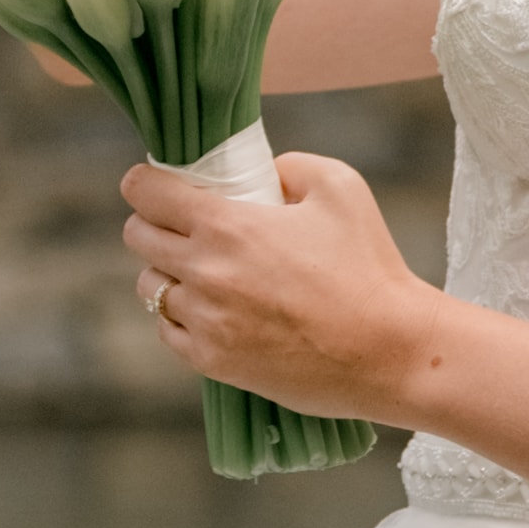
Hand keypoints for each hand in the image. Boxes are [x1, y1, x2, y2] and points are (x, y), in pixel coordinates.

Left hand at [120, 149, 430, 421]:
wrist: (390, 351)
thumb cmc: (370, 267)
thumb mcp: (340, 187)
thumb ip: (290, 165)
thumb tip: (262, 172)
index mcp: (226, 226)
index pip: (145, 192)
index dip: (145, 182)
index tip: (156, 185)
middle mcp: (204, 272)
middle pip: (138, 237)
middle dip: (154, 224)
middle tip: (183, 227)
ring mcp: (205, 321)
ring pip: (150, 287)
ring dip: (168, 274)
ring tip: (202, 273)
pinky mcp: (213, 362)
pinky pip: (168, 332)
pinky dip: (181, 319)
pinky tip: (210, 312)